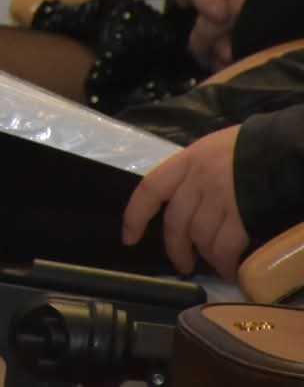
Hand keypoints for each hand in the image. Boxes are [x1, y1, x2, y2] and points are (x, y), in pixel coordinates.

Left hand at [122, 127, 248, 276]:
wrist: (290, 146)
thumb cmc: (256, 146)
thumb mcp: (216, 150)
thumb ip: (198, 172)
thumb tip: (193, 201)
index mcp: (188, 160)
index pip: (150, 189)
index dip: (135, 216)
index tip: (129, 238)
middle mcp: (198, 179)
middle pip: (175, 222)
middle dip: (176, 248)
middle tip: (183, 264)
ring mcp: (220, 197)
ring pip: (200, 237)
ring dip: (207, 257)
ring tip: (217, 265)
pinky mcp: (243, 214)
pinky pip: (226, 246)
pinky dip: (226, 262)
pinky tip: (231, 269)